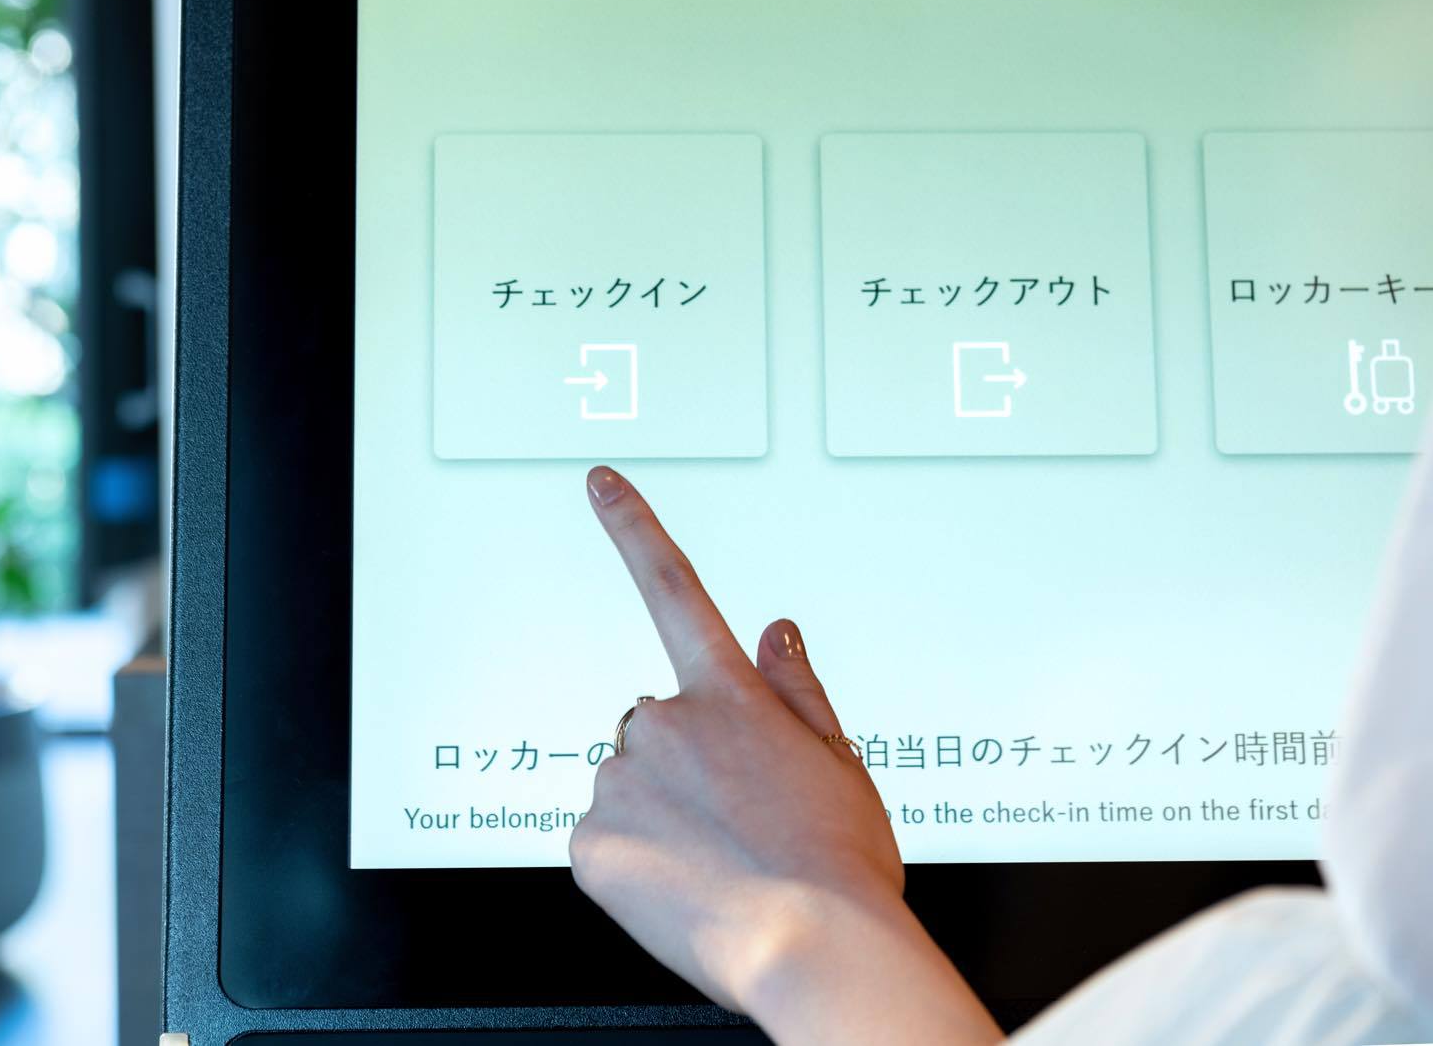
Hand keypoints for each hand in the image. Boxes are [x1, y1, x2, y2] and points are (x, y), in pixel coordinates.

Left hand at [568, 466, 1002, 1045]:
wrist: (810, 949)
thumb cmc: (838, 866)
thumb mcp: (842, 761)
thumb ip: (798, 686)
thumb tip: (776, 629)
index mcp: (731, 695)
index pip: (674, 588)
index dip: (633, 528)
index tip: (600, 483)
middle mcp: (667, 722)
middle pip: (659, 728)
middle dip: (685, 765)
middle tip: (735, 822)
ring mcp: (622, 779)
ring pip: (631, 788)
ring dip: (661, 816)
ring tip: (717, 863)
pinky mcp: (590, 840)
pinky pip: (606, 841)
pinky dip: (634, 862)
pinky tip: (681, 886)